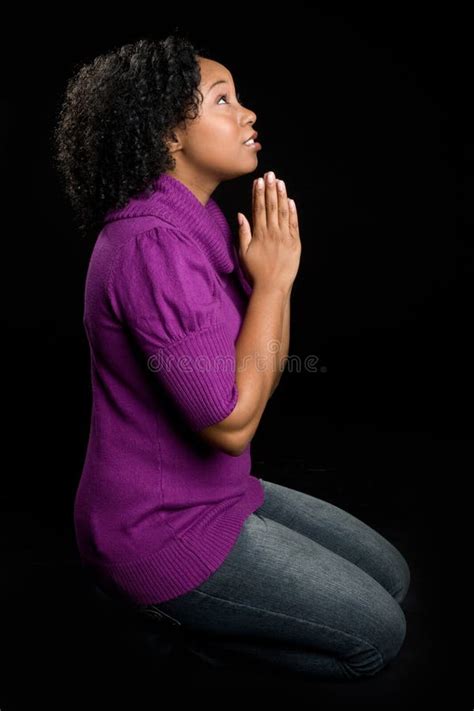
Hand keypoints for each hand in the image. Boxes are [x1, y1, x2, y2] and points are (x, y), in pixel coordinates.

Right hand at [237, 171, 300, 292]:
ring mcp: (285, 237)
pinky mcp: (295, 243)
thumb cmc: (255, 272)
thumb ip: (243, 233)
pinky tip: (290, 200)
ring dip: (281, 196)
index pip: (258, 208)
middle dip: (270, 189)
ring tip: (279, 182)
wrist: (273, 287)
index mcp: (259, 234)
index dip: (258, 193)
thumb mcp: (243, 253)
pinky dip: (292, 212)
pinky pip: (294, 224)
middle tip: (270, 174)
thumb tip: (240, 215)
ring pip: (283, 212)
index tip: (258, 181)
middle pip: (271, 206)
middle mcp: (272, 233)